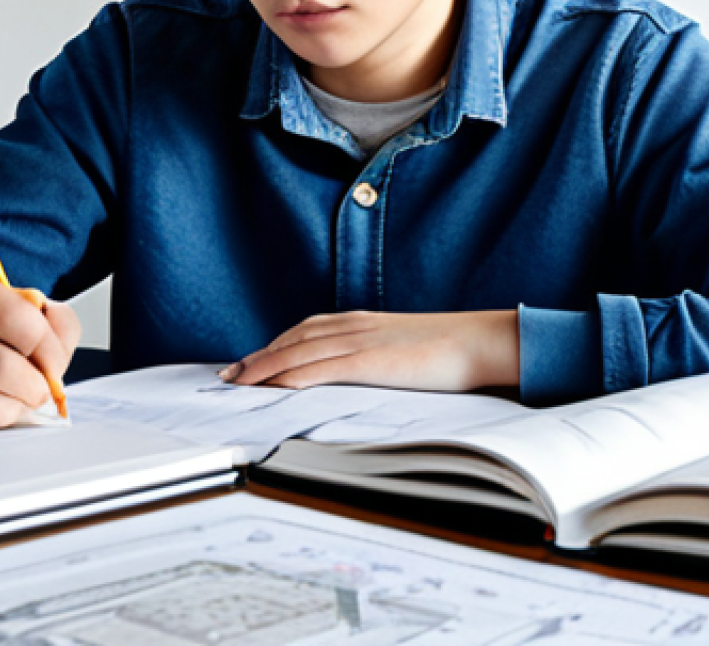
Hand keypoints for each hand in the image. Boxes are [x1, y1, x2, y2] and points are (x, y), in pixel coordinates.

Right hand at [0, 265, 80, 433]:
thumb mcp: (16, 304)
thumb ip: (55, 322)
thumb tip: (57, 364)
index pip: (20, 320)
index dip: (50, 349)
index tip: (54, 363)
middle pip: (4, 368)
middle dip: (36, 387)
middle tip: (39, 388)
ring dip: (15, 407)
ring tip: (10, 394)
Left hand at [219, 310, 519, 391]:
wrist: (479, 341)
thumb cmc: (448, 350)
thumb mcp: (401, 349)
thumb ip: (374, 357)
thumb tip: (356, 376)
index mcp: (361, 323)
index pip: (304, 332)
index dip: (273, 347)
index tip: (249, 362)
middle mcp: (354, 326)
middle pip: (293, 339)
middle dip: (258, 358)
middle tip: (229, 376)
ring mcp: (362, 341)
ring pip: (301, 351)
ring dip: (265, 367)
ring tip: (240, 383)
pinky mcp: (373, 360)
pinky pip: (325, 367)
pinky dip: (295, 375)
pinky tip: (277, 385)